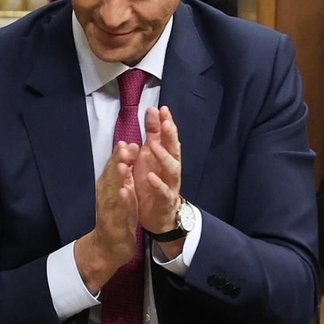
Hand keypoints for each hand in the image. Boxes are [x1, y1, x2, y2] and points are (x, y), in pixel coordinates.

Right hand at [74, 141, 139, 294]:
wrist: (108, 246)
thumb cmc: (117, 218)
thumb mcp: (121, 194)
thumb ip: (122, 176)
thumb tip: (126, 156)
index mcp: (109, 188)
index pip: (114, 168)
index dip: (119, 155)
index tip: (127, 141)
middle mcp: (106, 195)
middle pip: (111, 175)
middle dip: (117, 160)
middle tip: (124, 145)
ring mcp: (108, 209)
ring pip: (112, 190)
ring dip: (117, 177)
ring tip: (124, 164)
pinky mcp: (113, 222)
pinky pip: (118, 209)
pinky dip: (121, 199)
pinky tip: (124, 191)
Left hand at [133, 105, 182, 235]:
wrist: (160, 214)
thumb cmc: (154, 182)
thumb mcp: (150, 155)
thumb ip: (152, 134)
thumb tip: (153, 110)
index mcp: (166, 157)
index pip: (168, 137)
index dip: (166, 123)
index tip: (161, 108)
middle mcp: (171, 168)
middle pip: (174, 149)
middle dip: (170, 136)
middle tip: (165, 122)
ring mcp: (170, 184)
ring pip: (172, 169)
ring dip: (163, 157)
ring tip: (153, 146)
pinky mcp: (165, 200)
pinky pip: (163, 191)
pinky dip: (157, 184)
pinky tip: (150, 176)